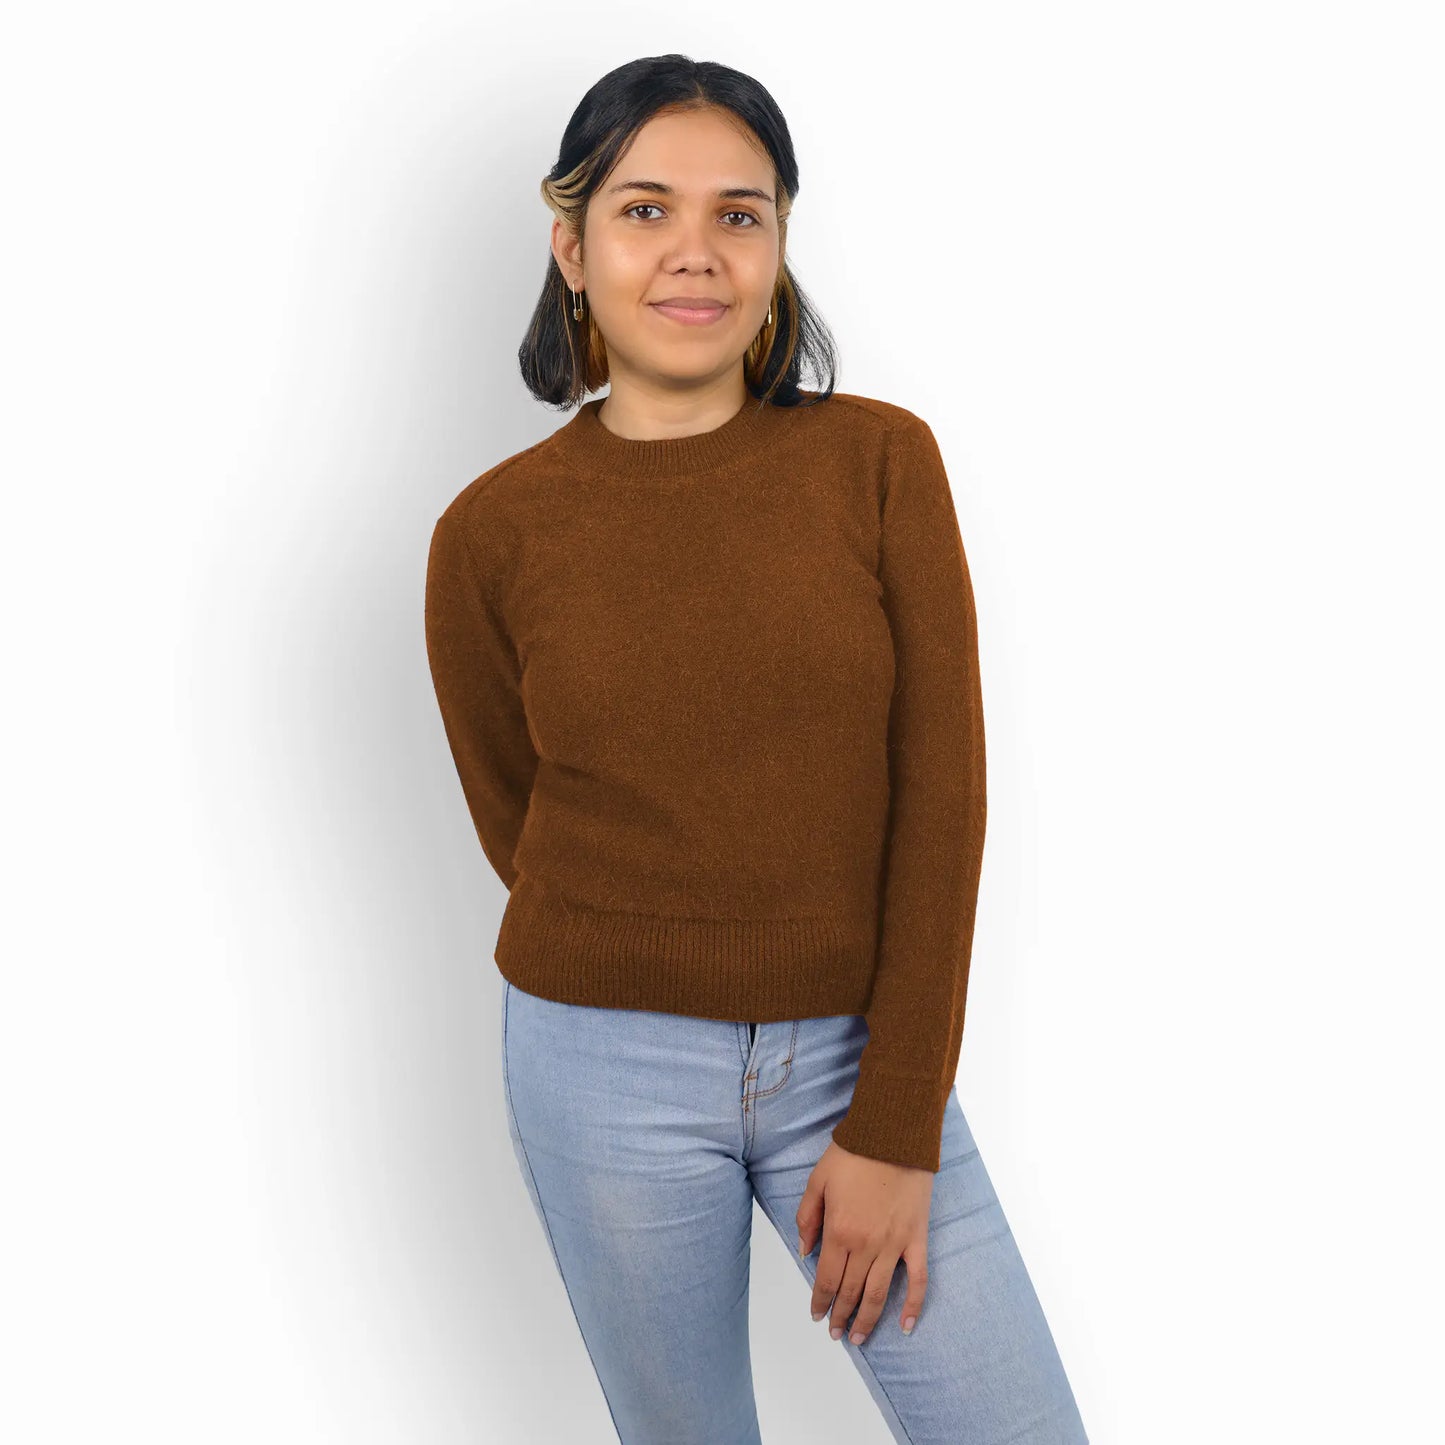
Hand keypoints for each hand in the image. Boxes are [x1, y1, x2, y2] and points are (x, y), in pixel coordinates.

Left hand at [796, 1140, 933, 1344]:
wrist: (894, 1136)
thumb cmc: (854, 1154)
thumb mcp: (818, 1180)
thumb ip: (808, 1218)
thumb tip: (804, 1250)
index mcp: (839, 1231)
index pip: (827, 1279)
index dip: (820, 1301)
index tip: (816, 1315)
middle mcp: (866, 1245)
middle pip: (851, 1292)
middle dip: (841, 1316)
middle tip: (836, 1333)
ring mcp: (894, 1245)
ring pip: (879, 1294)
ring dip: (868, 1320)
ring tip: (859, 1338)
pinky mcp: (917, 1239)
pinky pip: (918, 1280)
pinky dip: (913, 1305)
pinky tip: (906, 1325)